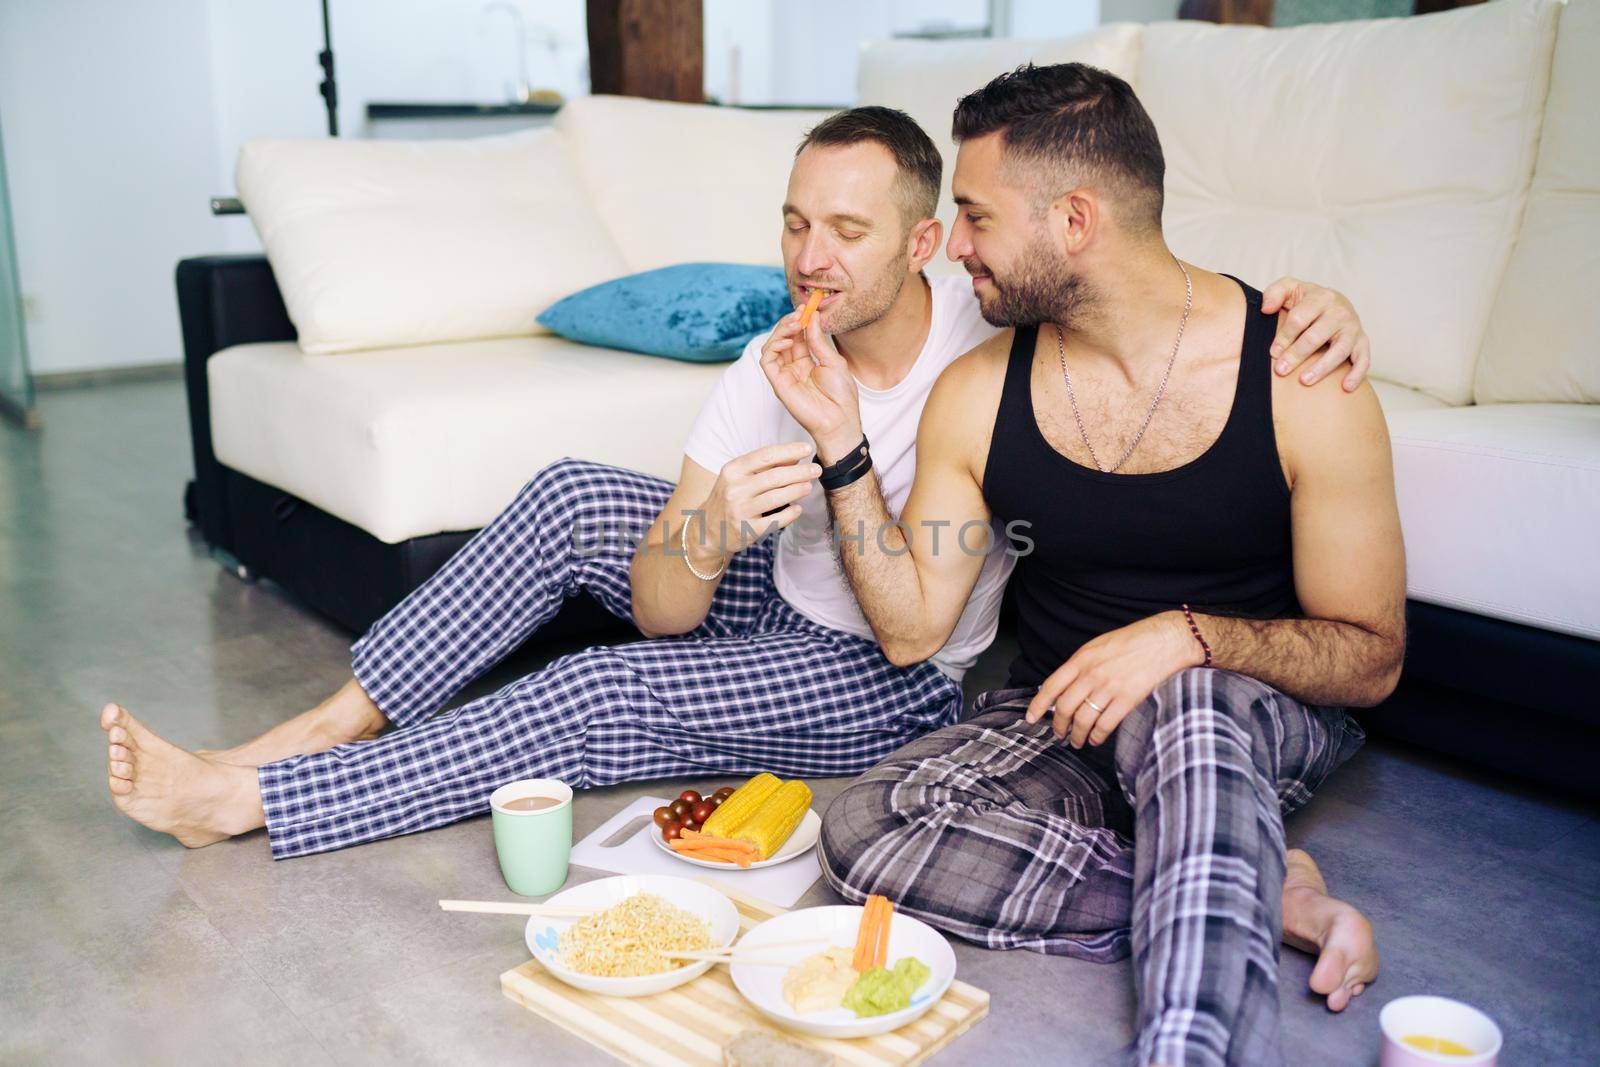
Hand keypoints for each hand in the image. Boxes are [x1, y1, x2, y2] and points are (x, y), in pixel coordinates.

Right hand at [689, 442, 820, 566]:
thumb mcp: (739, 477)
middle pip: (775, 477)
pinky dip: (790, 513)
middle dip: (800, 472)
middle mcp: (735, 489)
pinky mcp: (747, 530)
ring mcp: (740, 510)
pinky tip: (799, 508)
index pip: (765, 456)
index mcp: (733, 470)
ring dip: (798, 490)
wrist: (708, 528)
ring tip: (809, 486)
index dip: (789, 451)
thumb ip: (765, 467)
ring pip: (777, 497)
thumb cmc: (730, 497)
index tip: (807, 449)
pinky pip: (775, 520)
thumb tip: (795, 458)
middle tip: (816, 470)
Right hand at [758, 309, 863, 463]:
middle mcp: (793, 366)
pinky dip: (773, 346)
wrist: (840, 420)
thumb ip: (818, 340)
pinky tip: (788, 340)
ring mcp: (784, 375)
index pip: (798, 335)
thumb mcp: (833, 361)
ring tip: (795, 324)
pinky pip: (767, 360)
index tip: (807, 307)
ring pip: (772, 346)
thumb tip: (812, 316)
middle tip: (800, 312)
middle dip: (790, 322)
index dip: (800, 320)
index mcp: (806, 361)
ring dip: (781, 330)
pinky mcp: (778, 383)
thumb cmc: (841, 396)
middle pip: (783, 337)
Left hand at [1024, 612, 1203, 746]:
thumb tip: (1066, 687)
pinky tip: (1095, 739)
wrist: (1165, 640)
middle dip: (1058, 726)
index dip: (1038, 705)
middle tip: (1058, 734)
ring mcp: (1109, 687)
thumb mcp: (1099, 646)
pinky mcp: (1127, 699)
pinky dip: (1097, 736)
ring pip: (1083, 719)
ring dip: (1076, 735)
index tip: (1030, 718)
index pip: (1051, 686)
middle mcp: (1091, 674)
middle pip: (1065, 707)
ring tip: (1076, 741)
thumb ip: (1081, 665)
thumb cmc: (1133, 641)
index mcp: (1082, 659)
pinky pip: (1105, 725)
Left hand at [1261, 278, 1371, 392]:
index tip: (1273, 352)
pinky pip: (1364, 359)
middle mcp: (1340, 312)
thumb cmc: (1306, 301)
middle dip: (1297, 354)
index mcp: (1321, 297)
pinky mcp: (1362, 342)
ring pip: (1340, 350)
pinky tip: (1345, 387)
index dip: (1284, 337)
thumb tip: (1266, 308)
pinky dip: (1357, 373)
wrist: (1334, 303)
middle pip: (1316, 336)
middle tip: (1281, 370)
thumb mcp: (1290, 289)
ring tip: (1304, 381)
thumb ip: (1275, 293)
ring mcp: (1353, 328)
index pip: (1299, 319)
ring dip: (1322, 367)